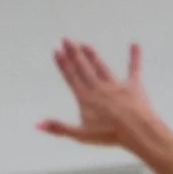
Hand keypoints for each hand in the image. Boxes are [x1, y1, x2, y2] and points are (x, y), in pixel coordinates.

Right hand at [40, 39, 164, 150]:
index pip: (71, 78)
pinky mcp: (133, 86)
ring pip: (101, 66)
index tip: (56, 51)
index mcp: (85, 98)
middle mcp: (98, 88)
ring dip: (92, 55)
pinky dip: (134, 56)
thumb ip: (58, 127)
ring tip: (85, 44)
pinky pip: (134, 69)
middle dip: (73, 53)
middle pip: (83, 68)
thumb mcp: (80, 134)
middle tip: (66, 39)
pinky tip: (135, 44)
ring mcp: (115, 85)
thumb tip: (36, 124)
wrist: (135, 130)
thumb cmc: (109, 134)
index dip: (63, 64)